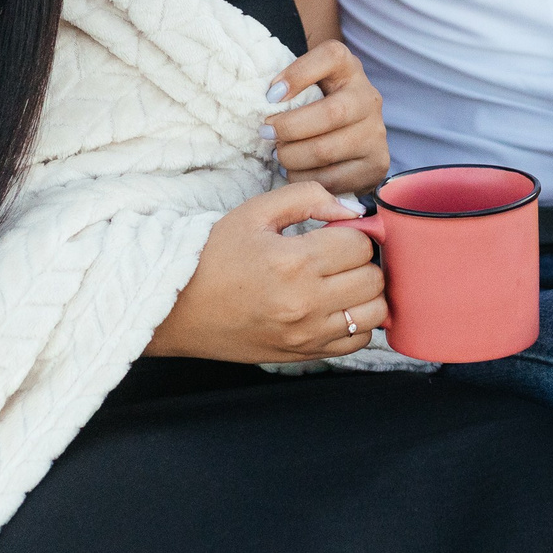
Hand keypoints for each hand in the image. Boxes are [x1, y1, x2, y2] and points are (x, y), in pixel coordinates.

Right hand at [145, 182, 388, 363]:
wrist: (178, 308)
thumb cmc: (215, 256)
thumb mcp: (255, 212)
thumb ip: (308, 198)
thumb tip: (354, 209)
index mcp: (293, 261)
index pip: (360, 244)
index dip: (354, 232)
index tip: (336, 233)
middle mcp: (305, 302)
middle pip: (374, 278)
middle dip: (363, 261)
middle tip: (341, 256)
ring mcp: (306, 334)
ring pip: (375, 313)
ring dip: (367, 293)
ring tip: (343, 281)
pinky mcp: (304, 354)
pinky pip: (359, 342)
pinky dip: (358, 323)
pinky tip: (337, 307)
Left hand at [262, 39, 387, 195]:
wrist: (350, 134)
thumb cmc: (315, 104)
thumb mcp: (305, 83)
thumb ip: (287, 85)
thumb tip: (267, 101)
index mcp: (349, 68)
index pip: (331, 57)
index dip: (298, 74)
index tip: (271, 95)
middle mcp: (369, 98)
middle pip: (331, 113)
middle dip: (289, 127)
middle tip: (266, 133)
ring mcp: (376, 133)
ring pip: (327, 150)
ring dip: (292, 157)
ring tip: (279, 154)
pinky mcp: (376, 164)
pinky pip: (333, 179)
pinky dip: (304, 179)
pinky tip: (295, 171)